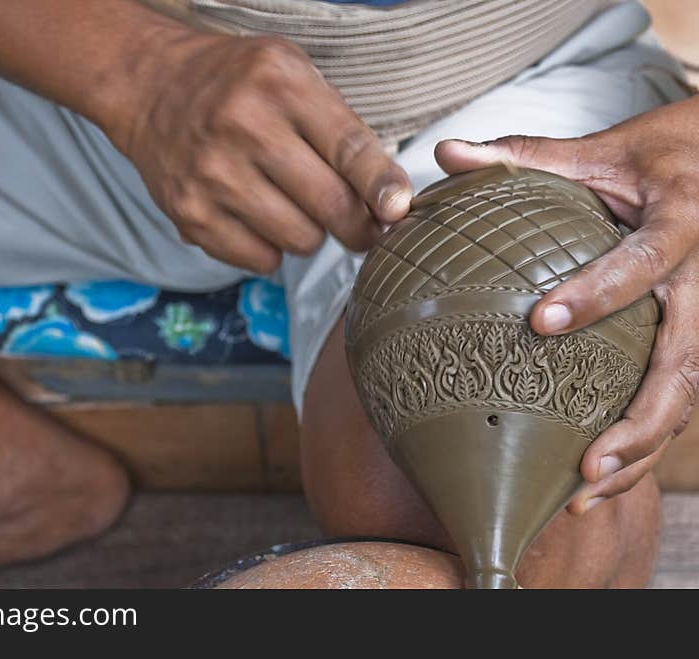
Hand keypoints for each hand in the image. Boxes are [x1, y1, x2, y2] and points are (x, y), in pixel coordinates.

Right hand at [120, 31, 412, 272]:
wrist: (152, 89)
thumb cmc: (235, 84)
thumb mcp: (292, 74)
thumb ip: (342, 128)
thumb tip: (389, 201)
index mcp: (279, 85)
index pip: (349, 149)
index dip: (383, 188)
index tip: (399, 211)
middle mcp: (243, 127)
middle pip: (330, 206)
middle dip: (358, 226)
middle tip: (360, 227)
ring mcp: (212, 175)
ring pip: (301, 240)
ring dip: (309, 233)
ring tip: (291, 206)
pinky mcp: (190, 214)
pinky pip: (261, 260)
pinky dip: (270, 248)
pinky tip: (257, 218)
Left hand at [434, 95, 698, 512]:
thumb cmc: (651, 159)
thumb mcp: (594, 151)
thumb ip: (523, 155)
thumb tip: (445, 152)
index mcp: (680, 224)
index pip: (644, 262)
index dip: (599, 292)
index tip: (542, 321)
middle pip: (686, 362)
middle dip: (638, 417)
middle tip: (584, 461)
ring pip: (686, 399)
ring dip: (641, 452)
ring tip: (584, 492)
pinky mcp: (694, 343)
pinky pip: (675, 401)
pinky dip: (640, 445)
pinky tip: (595, 481)